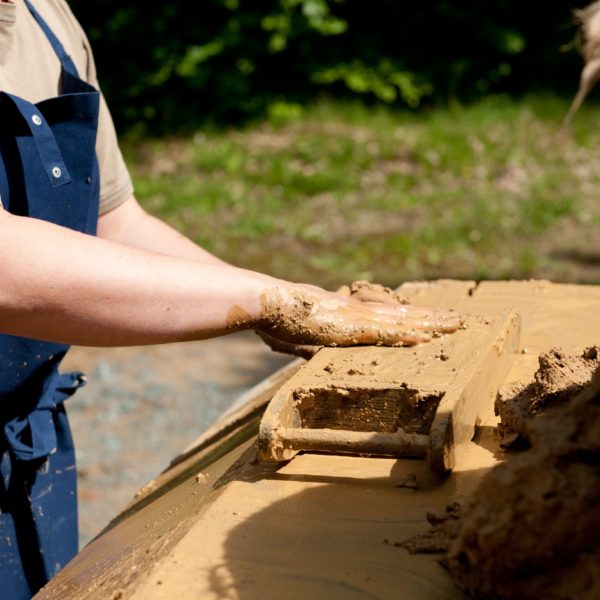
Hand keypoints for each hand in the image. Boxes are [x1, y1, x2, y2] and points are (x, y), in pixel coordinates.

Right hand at [257, 281, 461, 356]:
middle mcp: (357, 312)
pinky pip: (386, 333)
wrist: (268, 303)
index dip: (407, 316)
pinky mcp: (351, 327)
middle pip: (401, 314)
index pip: (384, 315)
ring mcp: (356, 318)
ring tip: (456, 324)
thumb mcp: (299, 334)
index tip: (427, 319)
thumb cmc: (277, 318)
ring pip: (401, 320)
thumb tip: (309, 348)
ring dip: (430, 323)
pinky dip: (408, 335)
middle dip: (431, 317)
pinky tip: (429, 338)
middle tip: (458, 318)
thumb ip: (310, 342)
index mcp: (346, 313)